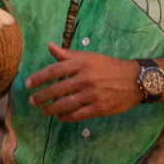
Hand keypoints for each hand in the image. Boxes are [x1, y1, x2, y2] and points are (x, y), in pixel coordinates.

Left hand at [26, 44, 140, 121]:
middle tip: (32, 101)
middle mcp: (86, 78)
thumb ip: (68, 54)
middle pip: (57, 89)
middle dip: (41, 96)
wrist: (136, 80)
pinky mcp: (99, 108)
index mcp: (83, 63)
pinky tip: (59, 117)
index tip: (28, 84)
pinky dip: (66, 117)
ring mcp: (93, 94)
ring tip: (43, 110)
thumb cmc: (110, 66)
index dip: (39, 78)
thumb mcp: (90, 57)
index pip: (55, 70)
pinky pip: (77, 115)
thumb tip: (50, 46)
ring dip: (51, 109)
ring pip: (65, 104)